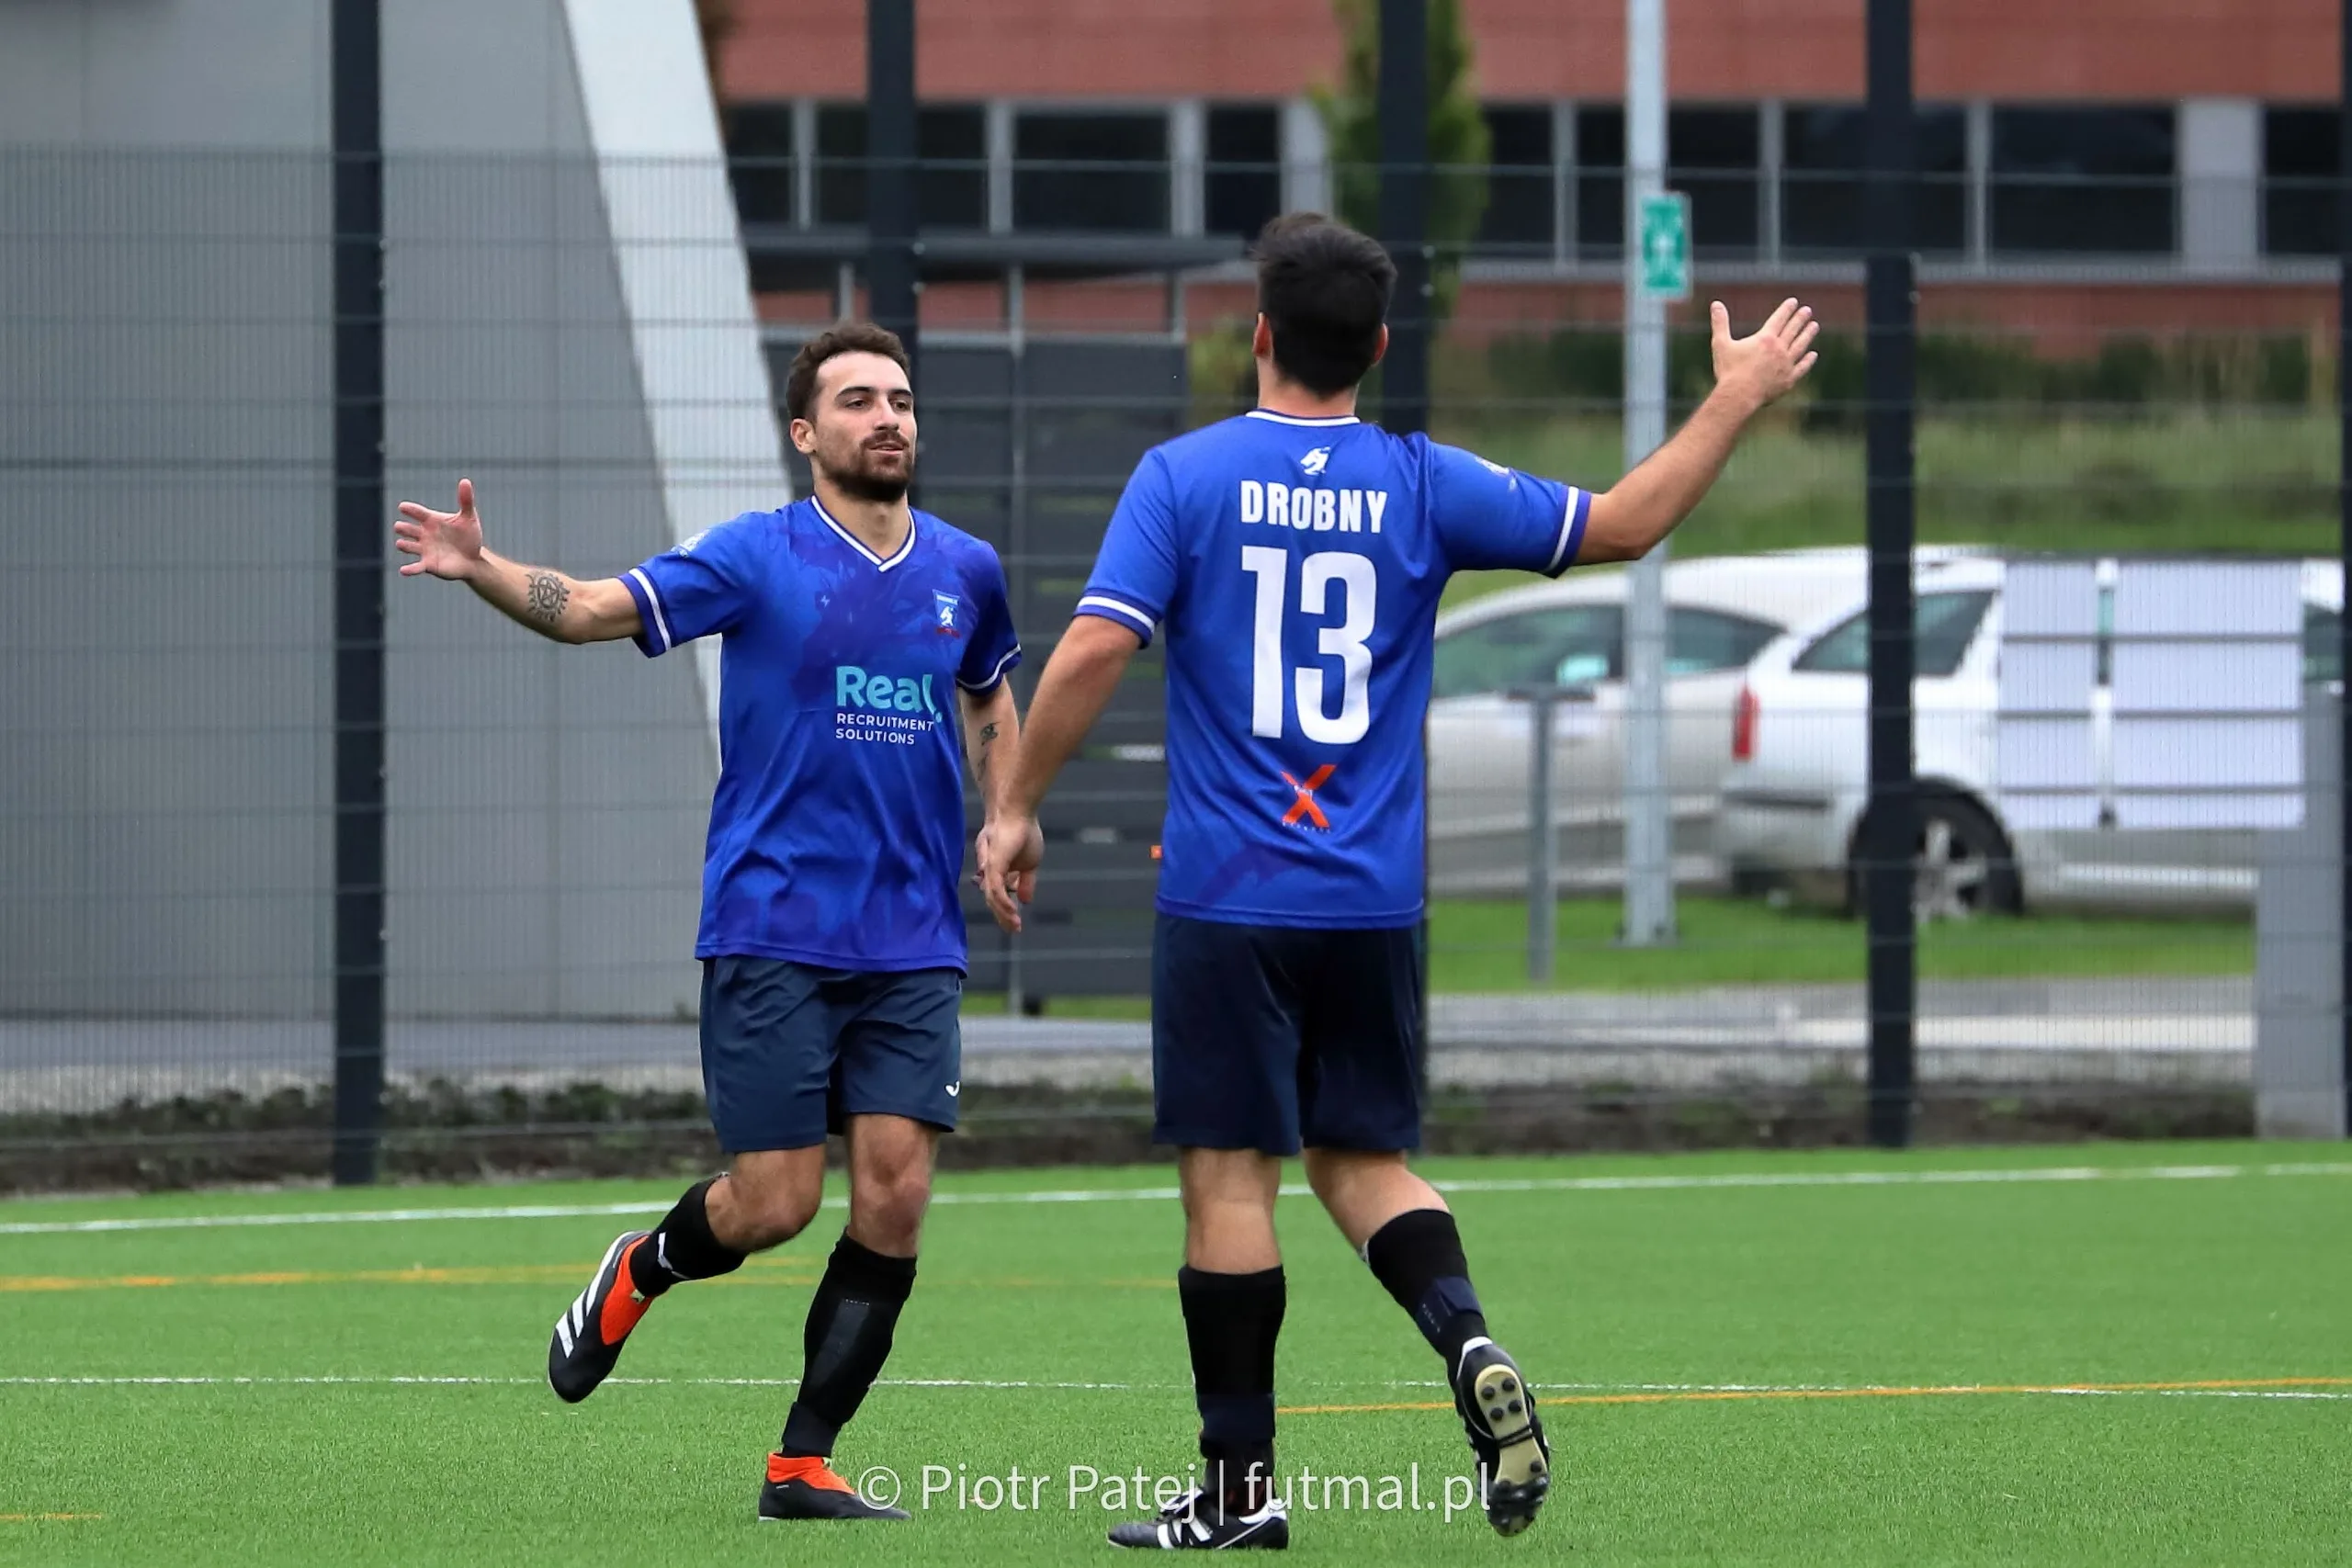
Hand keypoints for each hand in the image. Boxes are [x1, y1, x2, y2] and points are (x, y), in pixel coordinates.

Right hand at [394, 478, 486, 580]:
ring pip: (408, 546)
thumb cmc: (469, 535)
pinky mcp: (428, 564)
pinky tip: (403, 570)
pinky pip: (416, 567)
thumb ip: (466, 500)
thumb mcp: (469, 517)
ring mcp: (424, 549)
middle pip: (407, 529)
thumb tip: (465, 481)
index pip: (417, 512)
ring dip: (404, 545)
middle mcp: (423, 534)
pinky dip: (409, 569)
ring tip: (401, 543)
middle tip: (400, 527)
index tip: (403, 507)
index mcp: (431, 520)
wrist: (474, 558)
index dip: (410, 510)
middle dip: (403, 528)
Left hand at [974, 814, 1042, 933]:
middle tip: (1014, 929)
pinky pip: (996, 890)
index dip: (1006, 911)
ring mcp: (990, 870)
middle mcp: (989, 872)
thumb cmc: (1023, 832)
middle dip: (1003, 917)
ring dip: (1004, 914)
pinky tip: (1013, 912)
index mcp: (997, 872)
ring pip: (993, 898)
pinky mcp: (992, 867)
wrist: (1017, 813)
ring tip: (1015, 926)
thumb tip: (1026, 900)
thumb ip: (1025, 882)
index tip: (1016, 925)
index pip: (998, 896)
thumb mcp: (1030, 864)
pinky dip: (1004, 903)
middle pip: (993, 900)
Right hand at [1709, 298, 1819, 414]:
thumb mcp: (1721, 344)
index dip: (1786, 309)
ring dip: (1808, 335)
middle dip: (1800, 319)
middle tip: (1807, 311)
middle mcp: (1779, 349)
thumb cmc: (1728, 371)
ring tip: (1814, 326)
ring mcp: (1786, 365)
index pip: (1779, 319)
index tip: (1793, 302)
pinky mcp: (1788, 380)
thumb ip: (1720, 323)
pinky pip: (1801, 368)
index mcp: (1765, 339)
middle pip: (1792, 330)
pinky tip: (1813, 355)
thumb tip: (1715, 304)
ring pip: (1801, 346)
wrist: (1739, 396)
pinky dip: (1808, 361)